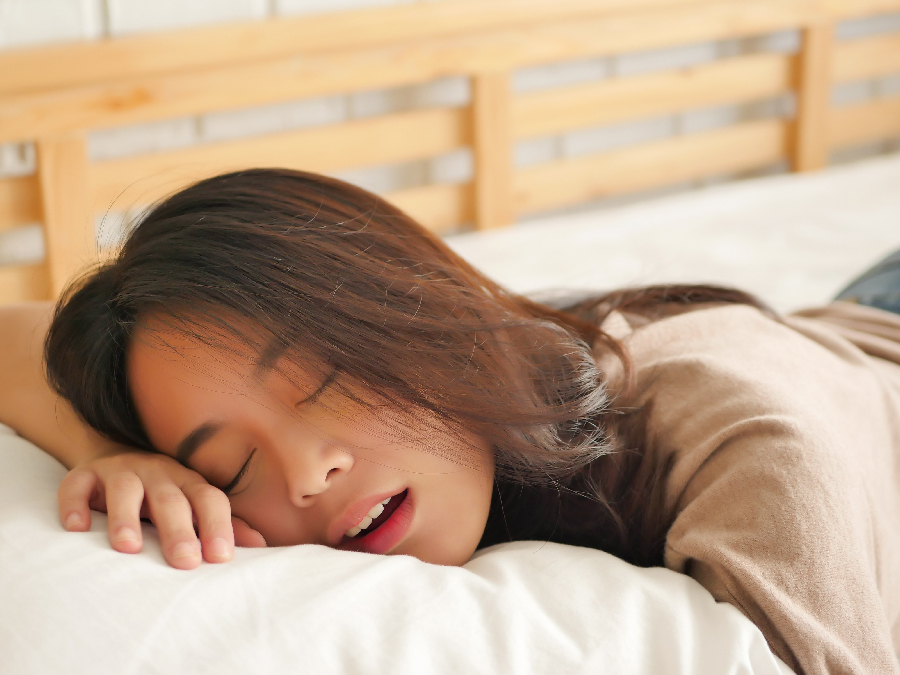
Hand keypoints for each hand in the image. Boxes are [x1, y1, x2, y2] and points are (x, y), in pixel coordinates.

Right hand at [58, 449, 265, 569]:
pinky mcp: (86, 474)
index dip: (218, 525)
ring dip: (126, 516)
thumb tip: (261, 546)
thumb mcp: (193, 505)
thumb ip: (222, 524)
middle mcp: (158, 472)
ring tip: (127, 547)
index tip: (221, 557)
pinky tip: (76, 528)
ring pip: (125, 488)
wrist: (116, 456)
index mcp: (188, 483)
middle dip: (179, 530)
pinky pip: (77, 483)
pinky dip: (75, 504)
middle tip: (185, 562)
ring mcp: (121, 470)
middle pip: (171, 498)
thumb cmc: (163, 493)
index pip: (210, 499)